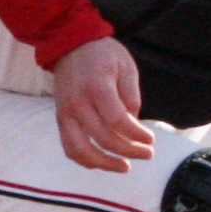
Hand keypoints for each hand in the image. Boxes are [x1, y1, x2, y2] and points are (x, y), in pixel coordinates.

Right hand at [52, 36, 154, 172]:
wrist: (70, 44)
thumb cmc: (103, 54)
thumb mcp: (126, 66)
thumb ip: (131, 96)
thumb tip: (134, 124)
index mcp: (97, 86)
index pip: (117, 121)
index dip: (136, 135)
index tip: (150, 140)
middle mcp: (77, 102)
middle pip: (103, 138)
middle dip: (128, 151)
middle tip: (147, 154)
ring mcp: (65, 113)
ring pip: (81, 150)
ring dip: (105, 164)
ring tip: (125, 167)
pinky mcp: (60, 119)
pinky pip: (69, 147)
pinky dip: (85, 160)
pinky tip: (103, 163)